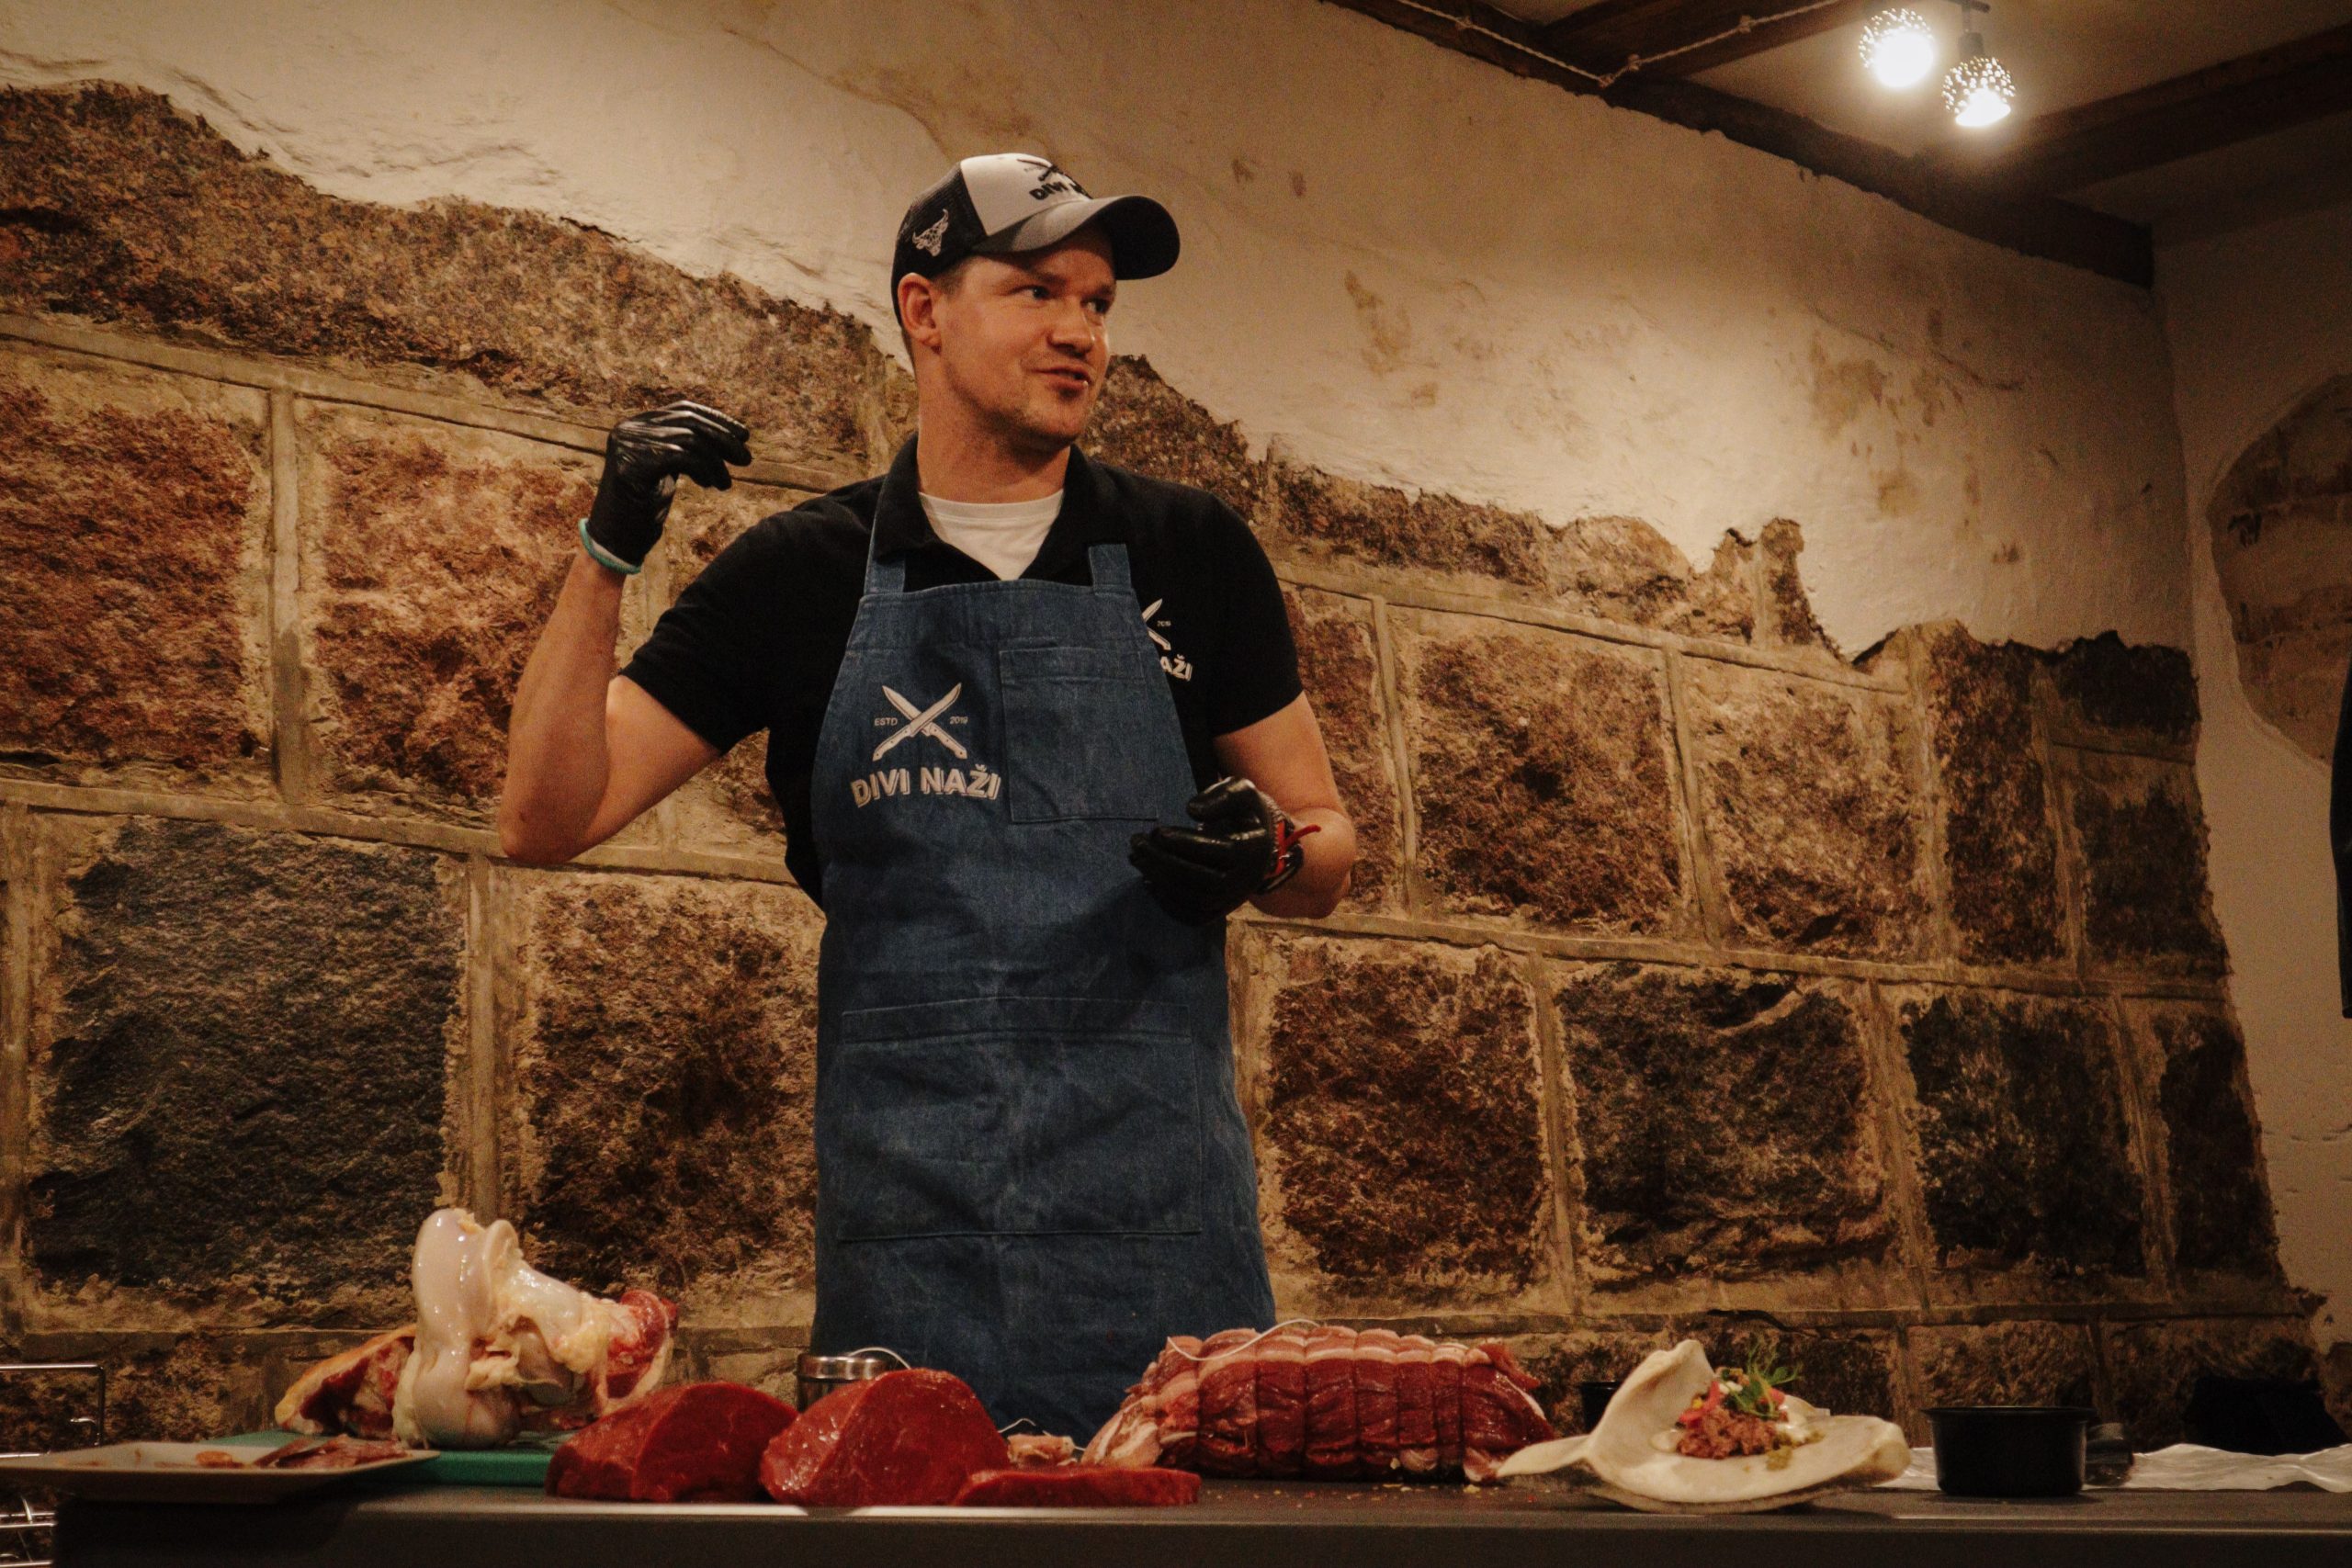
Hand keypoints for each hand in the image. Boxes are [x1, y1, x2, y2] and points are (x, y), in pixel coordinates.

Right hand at [581, 401, 752, 571]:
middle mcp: (629, 427)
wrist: (616, 539)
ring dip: (716, 462)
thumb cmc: (644, 507)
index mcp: (636, 424)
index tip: (743, 435)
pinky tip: (712, 485)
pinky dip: (704, 470)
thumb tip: (724, 435)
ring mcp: (628, 443)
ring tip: (725, 483)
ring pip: (690, 440)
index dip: (717, 419)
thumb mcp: (665, 468)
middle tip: (746, 459)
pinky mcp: (632, 462)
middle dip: (724, 438)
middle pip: (689, 421)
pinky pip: (682, 456)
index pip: (684, 410)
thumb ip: (682, 447)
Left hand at [1128, 777, 1317, 925]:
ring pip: (1195, 900)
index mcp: (1253, 850)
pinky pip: (1192, 916)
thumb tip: (1192, 810)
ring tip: (1137, 857)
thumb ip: (1221, 795)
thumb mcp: (1242, 792)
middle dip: (1165, 862)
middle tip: (1137, 842)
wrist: (1260, 847)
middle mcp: (1245, 881)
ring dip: (1160, 881)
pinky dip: (1167, 903)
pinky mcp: (1219, 912)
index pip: (1221, 852)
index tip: (1158, 831)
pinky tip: (1148, 881)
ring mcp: (1232, 900)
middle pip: (1203, 880)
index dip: (1187, 844)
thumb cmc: (1244, 815)